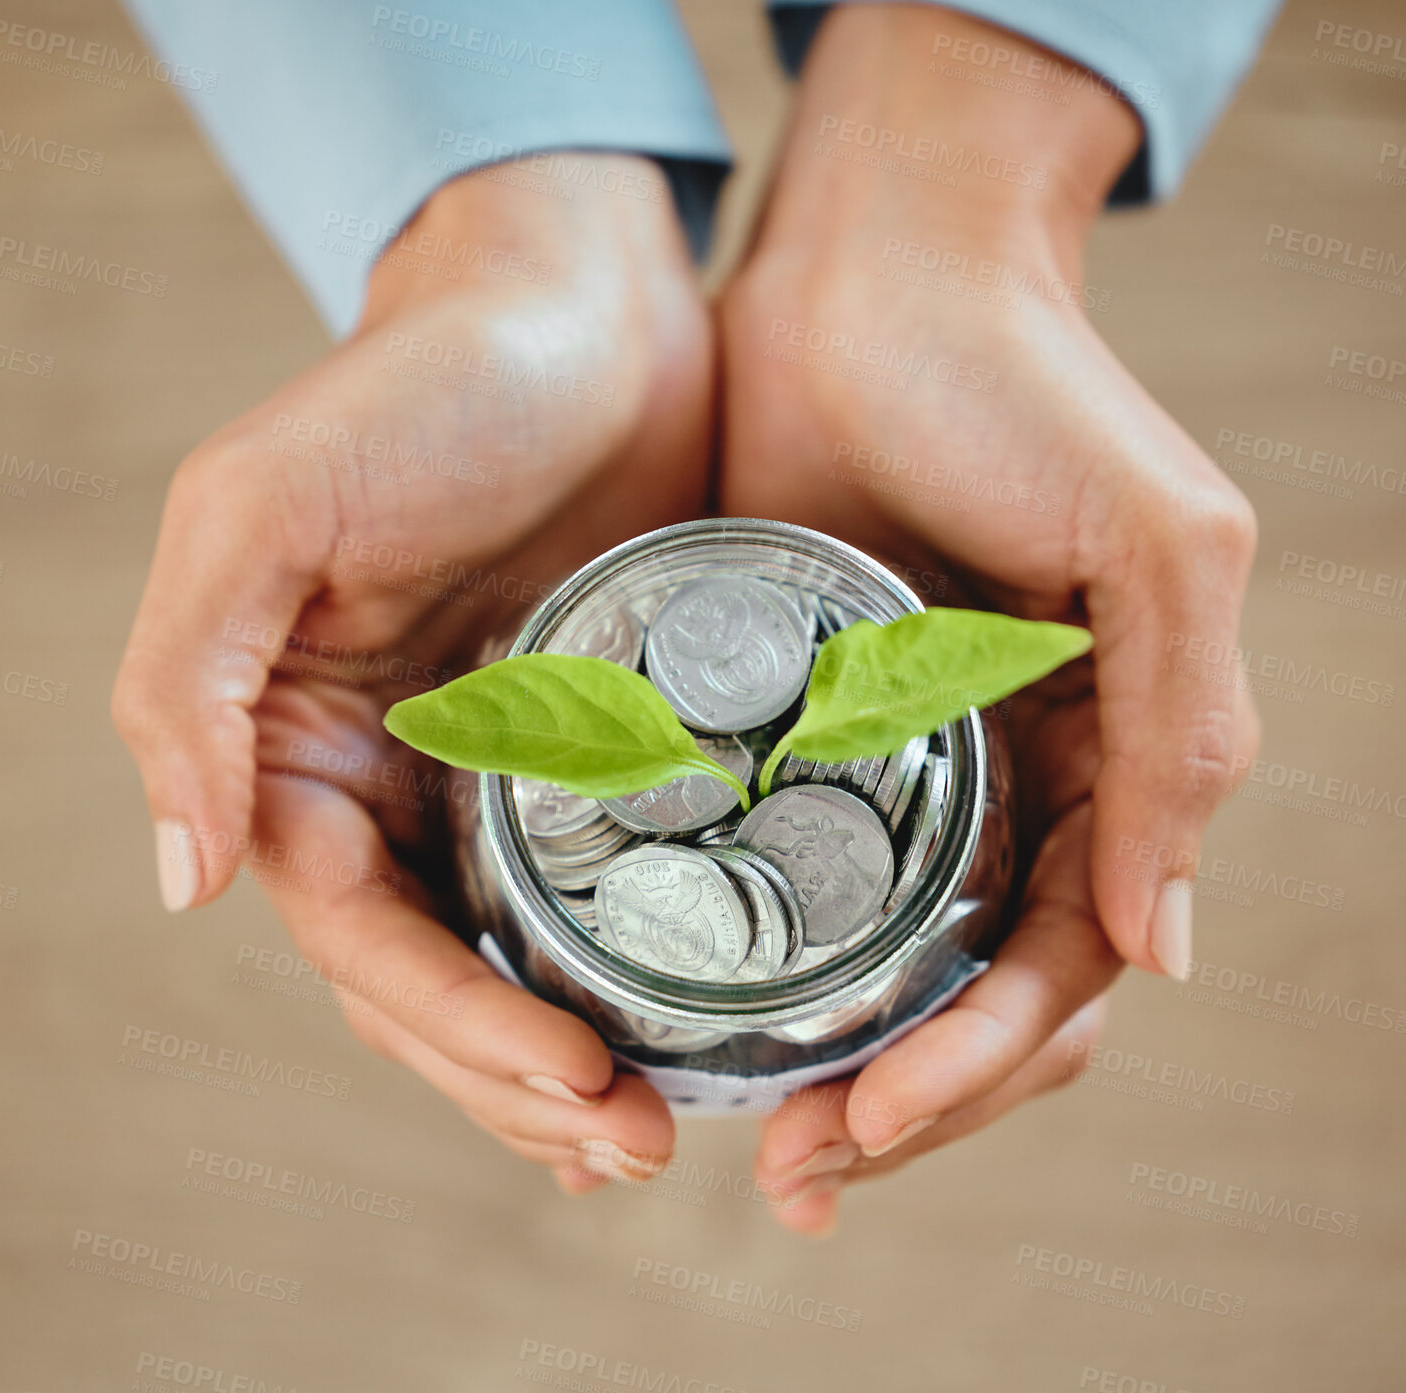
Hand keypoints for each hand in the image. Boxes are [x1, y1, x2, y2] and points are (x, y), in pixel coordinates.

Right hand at [113, 156, 712, 1190]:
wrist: (578, 307)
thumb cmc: (423, 389)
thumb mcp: (268, 508)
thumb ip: (192, 690)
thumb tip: (184, 883)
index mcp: (293, 745)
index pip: (355, 935)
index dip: (453, 1025)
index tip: (570, 1085)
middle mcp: (388, 778)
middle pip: (434, 979)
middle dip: (519, 1077)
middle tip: (632, 1145)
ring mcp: (496, 774)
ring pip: (514, 960)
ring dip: (569, 1063)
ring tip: (656, 1135)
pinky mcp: (598, 749)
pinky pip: (603, 891)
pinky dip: (626, 978)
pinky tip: (675, 1041)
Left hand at [717, 8, 1259, 1231]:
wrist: (875, 268)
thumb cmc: (1025, 389)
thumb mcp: (1155, 546)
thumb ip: (1177, 742)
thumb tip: (1165, 952)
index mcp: (1098, 766)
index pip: (1061, 971)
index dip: (978, 1067)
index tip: (869, 1128)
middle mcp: (997, 785)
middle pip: (968, 998)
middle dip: (901, 1102)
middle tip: (801, 1173)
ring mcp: (884, 765)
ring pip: (871, 964)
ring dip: (824, 1064)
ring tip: (744, 1141)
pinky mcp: (781, 724)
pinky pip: (768, 868)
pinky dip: (745, 956)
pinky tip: (687, 1017)